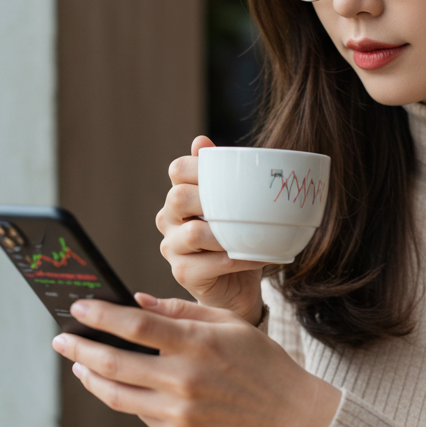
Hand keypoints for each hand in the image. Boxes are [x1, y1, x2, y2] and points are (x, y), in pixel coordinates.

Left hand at [52, 294, 341, 426]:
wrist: (289, 414)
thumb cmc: (259, 360)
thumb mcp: (227, 323)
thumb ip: (179, 311)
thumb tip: (135, 302)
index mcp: (198, 344)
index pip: (135, 326)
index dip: (101, 315)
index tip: (78, 306)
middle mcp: (185, 379)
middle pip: (115, 362)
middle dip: (81, 347)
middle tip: (61, 338)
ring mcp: (179, 412)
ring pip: (117, 395)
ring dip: (90, 376)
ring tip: (78, 363)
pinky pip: (140, 413)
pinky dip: (123, 395)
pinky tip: (114, 382)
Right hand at [158, 135, 264, 324]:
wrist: (239, 286)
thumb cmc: (235, 240)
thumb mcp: (232, 205)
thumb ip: (219, 175)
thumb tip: (200, 140)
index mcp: (178, 198)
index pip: (178, 170)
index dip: (199, 165)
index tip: (230, 171)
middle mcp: (168, 221)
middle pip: (179, 198)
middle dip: (212, 198)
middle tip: (244, 204)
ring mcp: (172, 248)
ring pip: (194, 233)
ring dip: (227, 233)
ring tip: (252, 233)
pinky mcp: (183, 274)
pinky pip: (211, 263)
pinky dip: (239, 258)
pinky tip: (258, 255)